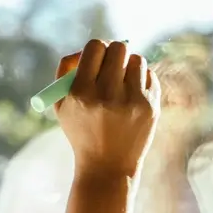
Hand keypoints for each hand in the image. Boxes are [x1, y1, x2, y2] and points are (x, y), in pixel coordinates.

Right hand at [55, 40, 160, 179]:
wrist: (107, 165)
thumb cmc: (81, 130)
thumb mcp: (62, 104)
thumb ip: (66, 71)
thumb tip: (86, 48)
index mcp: (80, 92)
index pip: (95, 47)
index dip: (97, 48)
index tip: (98, 55)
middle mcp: (106, 95)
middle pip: (118, 48)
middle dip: (115, 51)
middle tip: (113, 61)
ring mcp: (131, 101)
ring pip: (137, 59)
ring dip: (129, 66)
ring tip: (123, 81)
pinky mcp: (150, 107)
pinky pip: (150, 75)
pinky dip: (141, 80)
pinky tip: (133, 95)